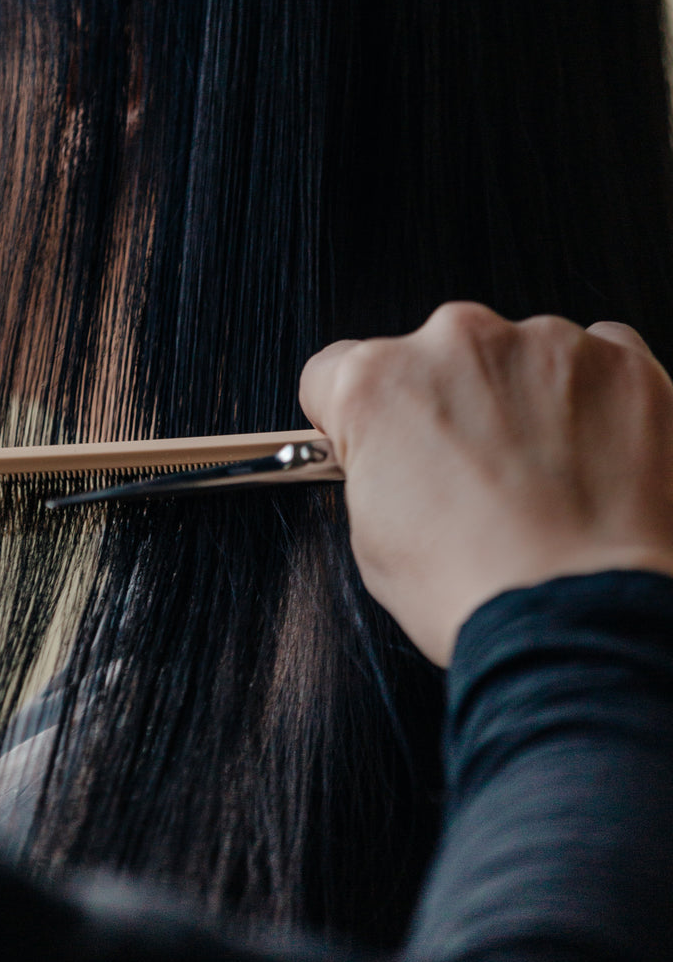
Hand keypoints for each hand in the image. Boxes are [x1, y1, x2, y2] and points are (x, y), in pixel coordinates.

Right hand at [299, 303, 672, 665]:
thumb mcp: (373, 539)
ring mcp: (545, 345)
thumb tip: (396, 459)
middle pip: (441, 356)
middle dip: (454, 405)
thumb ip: (376, 467)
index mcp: (377, 383)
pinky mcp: (622, 362)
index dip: (360, 414)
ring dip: (526, 401)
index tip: (383, 438)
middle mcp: (457, 341)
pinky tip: (594, 462)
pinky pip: (602, 361)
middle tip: (476, 476)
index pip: (339, 370)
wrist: (580, 620)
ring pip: (523, 357)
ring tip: (545, 482)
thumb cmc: (477, 591)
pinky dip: (597, 401)